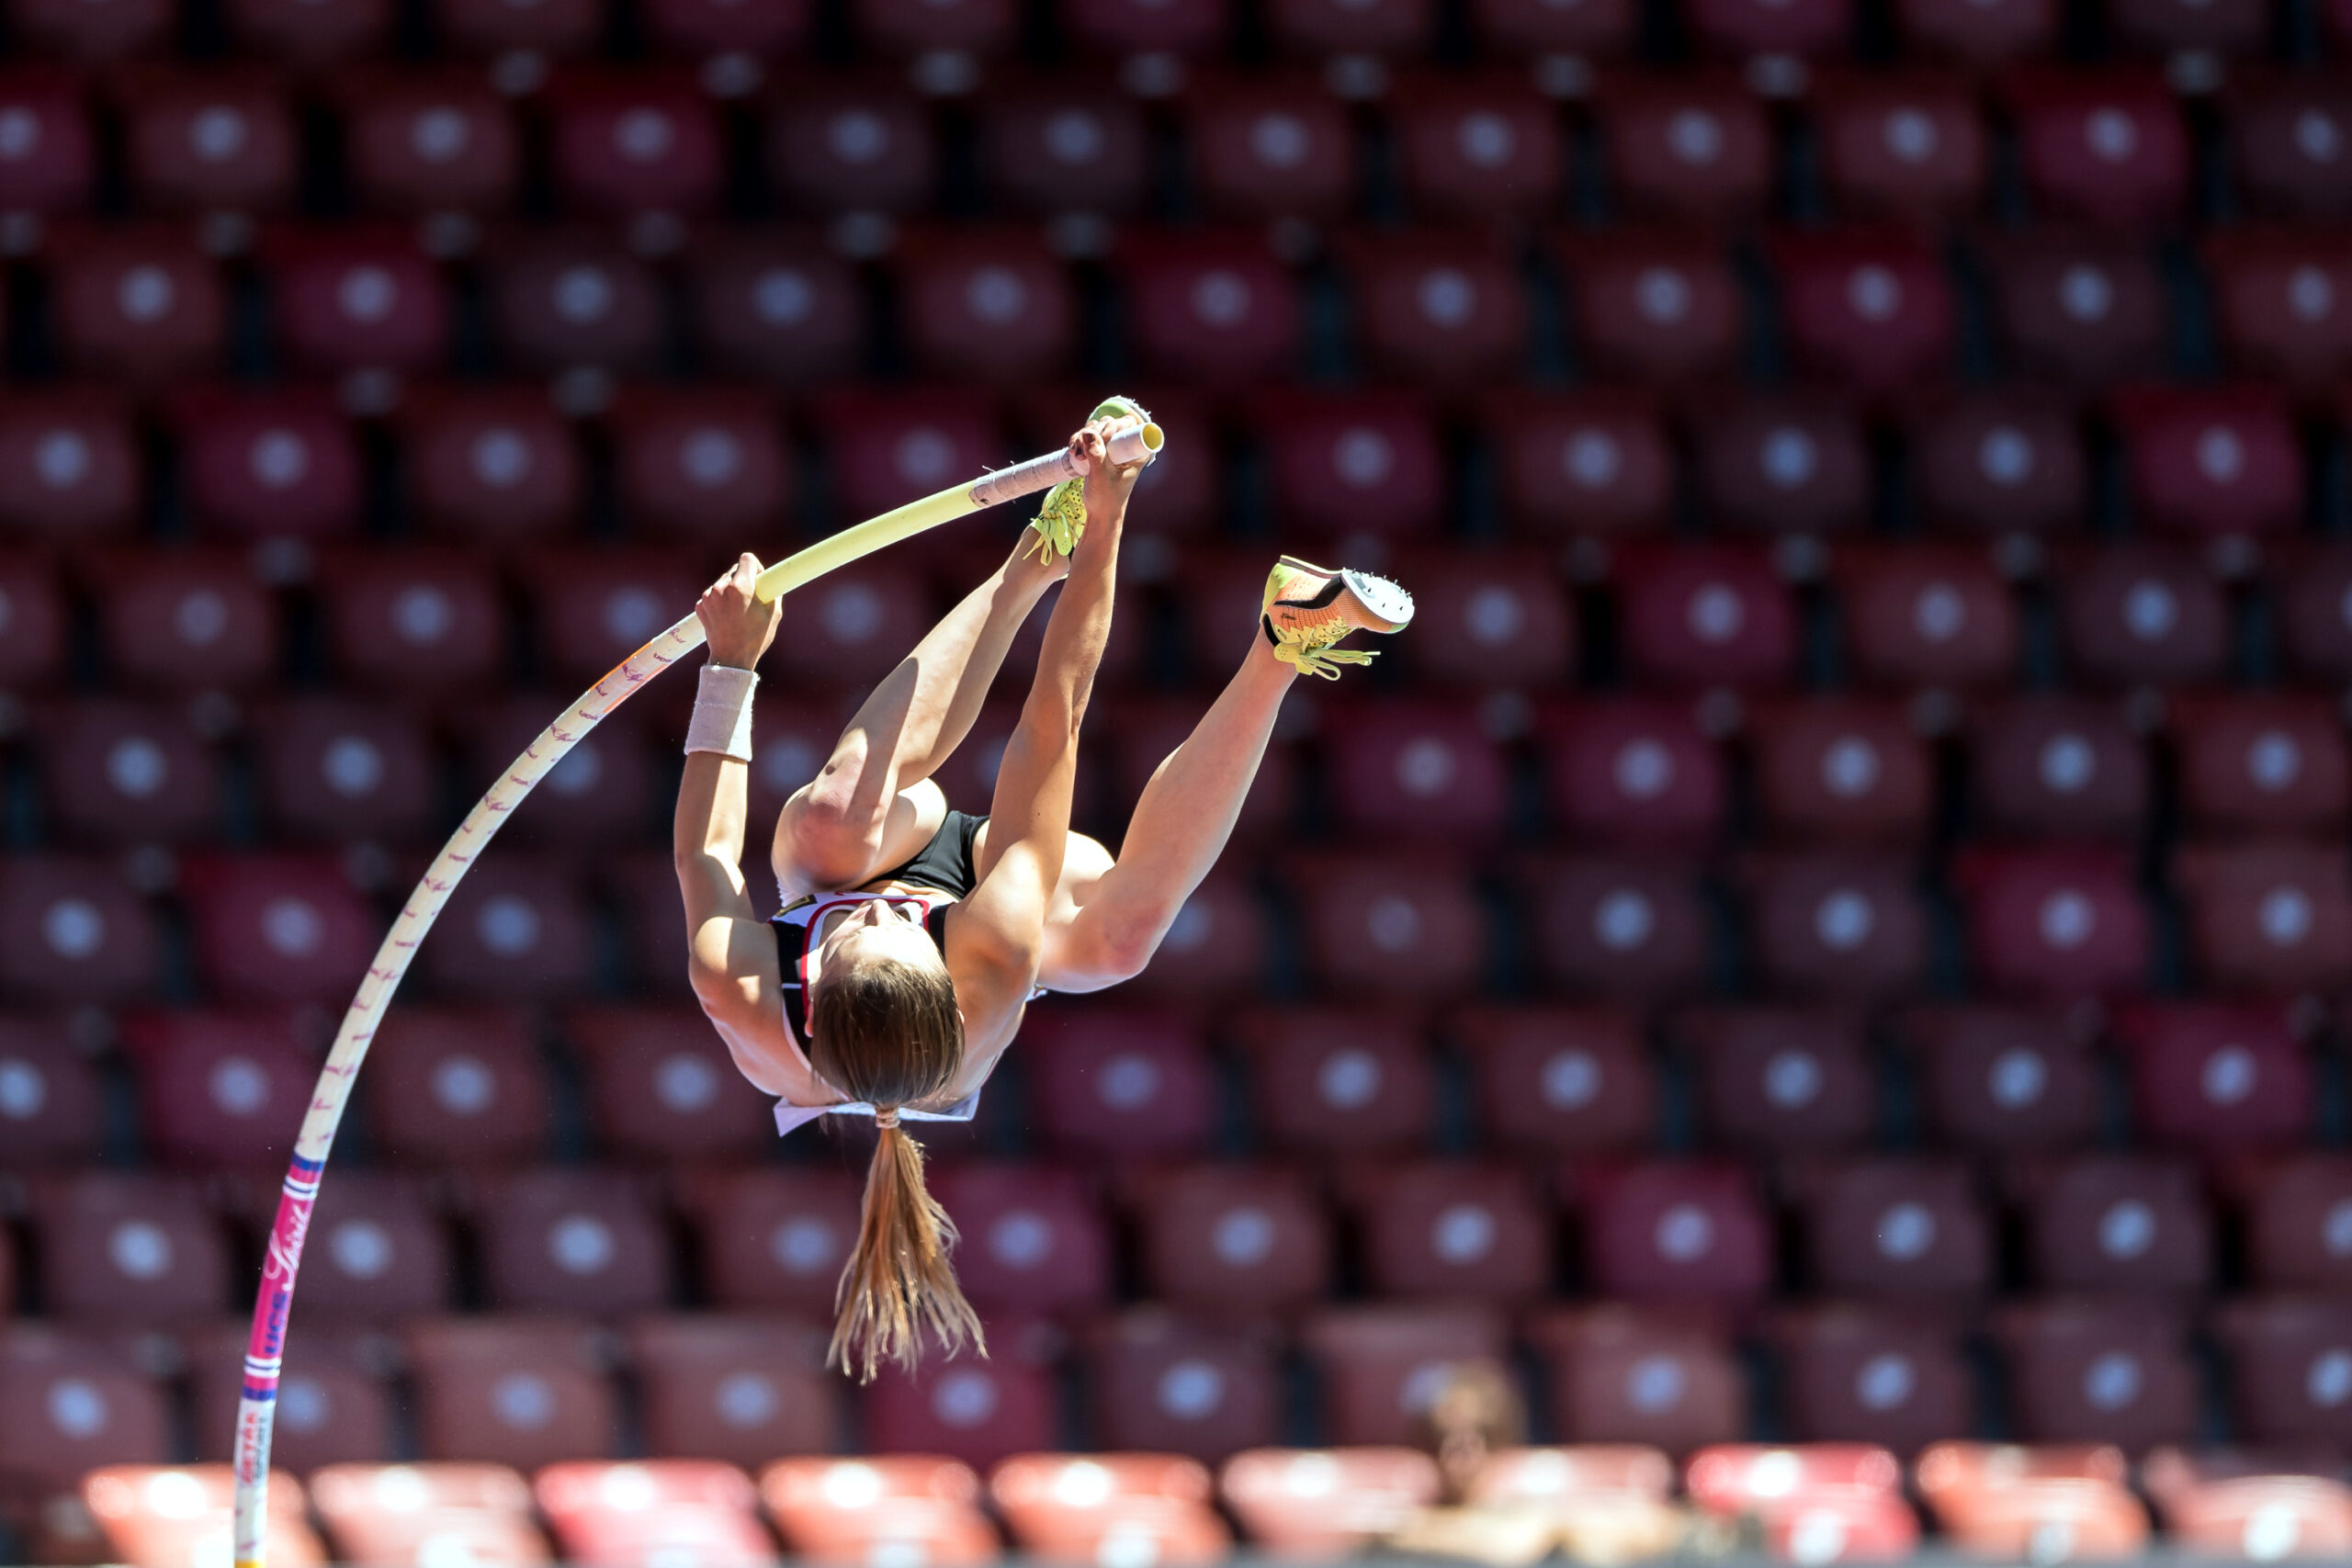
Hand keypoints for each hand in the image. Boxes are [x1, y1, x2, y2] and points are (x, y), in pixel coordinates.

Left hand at [696, 553, 780, 669]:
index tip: (759, 577)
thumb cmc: (755, 638)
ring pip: (722, 583)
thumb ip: (772, 591)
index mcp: (740, 588)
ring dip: (730, 591)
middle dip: (743, 580)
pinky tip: (727, 617)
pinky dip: (720, 602)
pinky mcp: (700, 605)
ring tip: (737, 611)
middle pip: (734, 570)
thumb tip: (770, 581)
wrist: (730, 659)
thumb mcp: (773, 614)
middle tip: (750, 598)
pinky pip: (713, 595)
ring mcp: (708, 597)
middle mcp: (721, 588)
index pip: (747, 559)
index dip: (755, 566)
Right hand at [1067, 416, 1144, 527]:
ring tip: (1077, 454)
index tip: (1102, 439)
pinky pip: (1088, 435)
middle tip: (1084, 450)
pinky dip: (1078, 439)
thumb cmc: (1107, 498)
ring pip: (1097, 428)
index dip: (1113, 426)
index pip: (1129, 424)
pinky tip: (1074, 452)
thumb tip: (1088, 432)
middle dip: (1094, 432)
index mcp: (1136, 451)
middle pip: (1110, 423)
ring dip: (1083, 435)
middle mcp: (1125, 446)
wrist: (1099, 513)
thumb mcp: (1102, 476)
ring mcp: (1111, 447)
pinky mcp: (1099, 450)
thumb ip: (1096, 454)